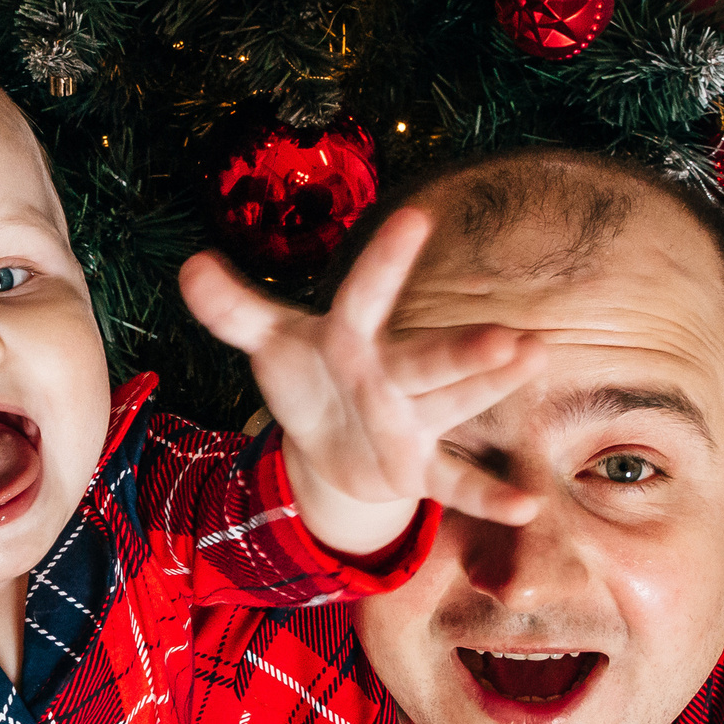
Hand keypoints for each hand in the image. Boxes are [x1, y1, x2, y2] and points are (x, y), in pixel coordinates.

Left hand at [181, 208, 545, 545]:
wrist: (334, 443)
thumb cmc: (312, 376)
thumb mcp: (271, 344)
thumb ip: (234, 310)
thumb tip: (189, 266)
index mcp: (353, 338)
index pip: (365, 298)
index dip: (384, 262)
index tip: (416, 218)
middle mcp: (394, 373)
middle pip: (429, 359)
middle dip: (465, 350)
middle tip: (509, 335)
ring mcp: (413, 420)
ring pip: (454, 402)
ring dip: (490, 388)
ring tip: (534, 358)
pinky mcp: (419, 467)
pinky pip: (454, 482)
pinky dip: (486, 495)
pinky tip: (525, 505)